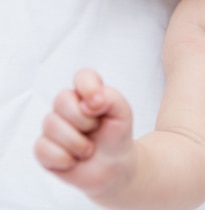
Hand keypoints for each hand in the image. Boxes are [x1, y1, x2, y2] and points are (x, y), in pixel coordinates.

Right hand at [34, 69, 135, 199]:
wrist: (114, 167)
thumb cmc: (116, 135)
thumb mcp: (123, 113)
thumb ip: (111, 97)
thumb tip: (89, 100)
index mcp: (86, 93)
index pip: (81, 77)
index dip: (88, 87)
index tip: (99, 104)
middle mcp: (67, 106)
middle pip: (61, 100)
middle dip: (83, 121)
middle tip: (95, 130)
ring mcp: (54, 126)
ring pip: (51, 124)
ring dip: (76, 143)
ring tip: (88, 149)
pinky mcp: (44, 148)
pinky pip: (42, 148)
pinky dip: (63, 159)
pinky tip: (73, 160)